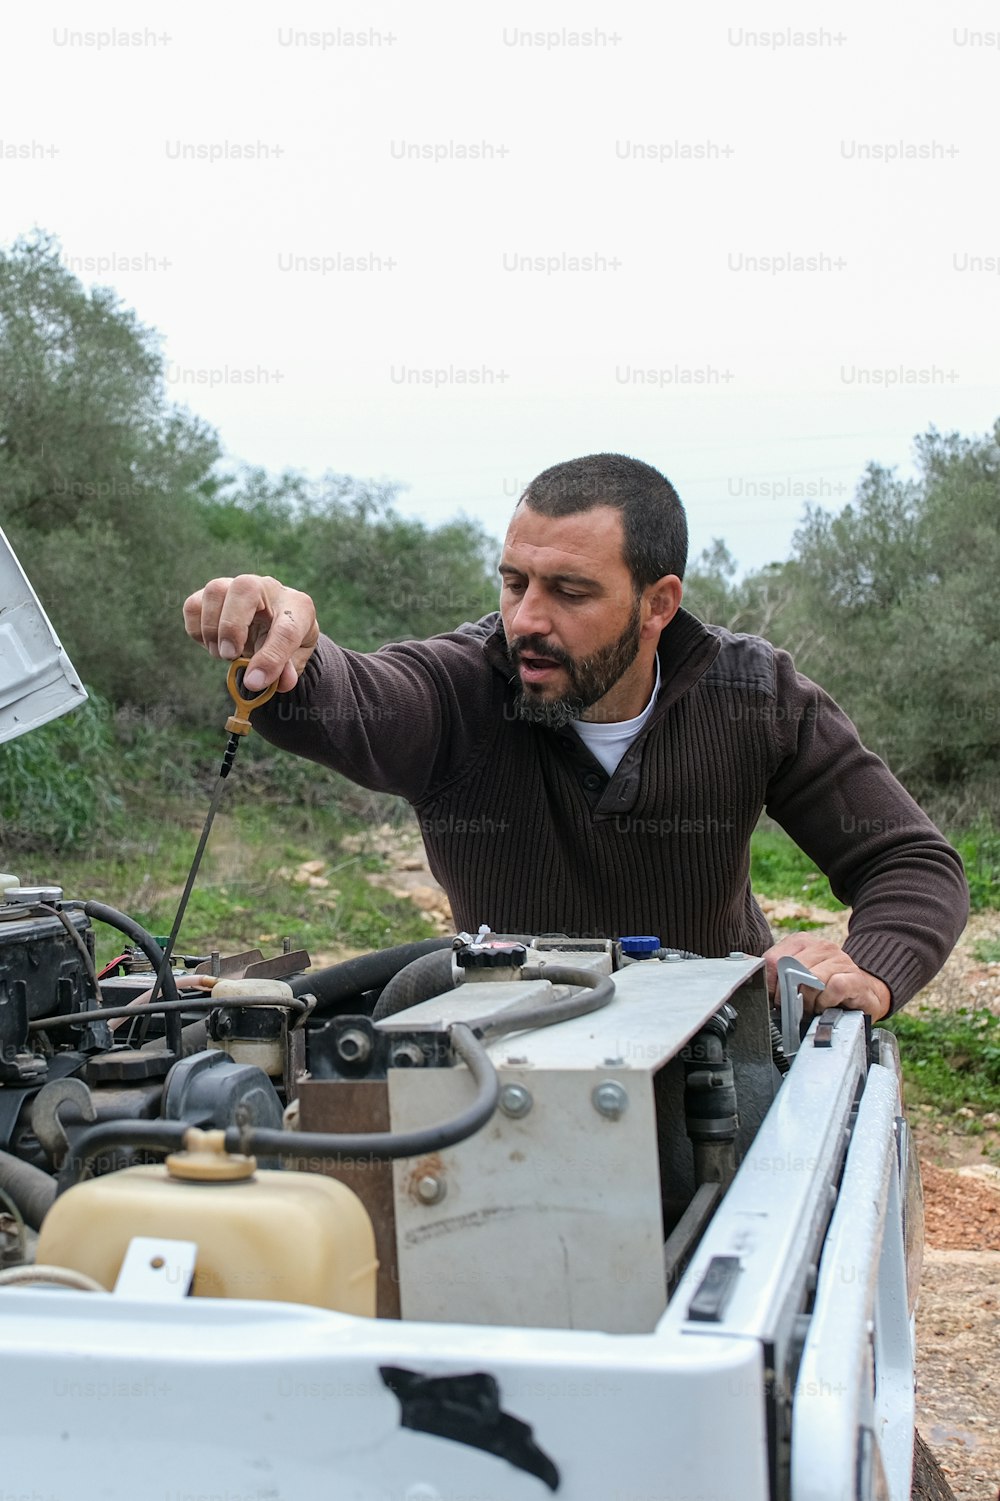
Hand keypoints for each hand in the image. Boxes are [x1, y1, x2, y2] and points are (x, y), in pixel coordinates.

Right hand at [183, 575, 319, 692]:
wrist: (275, 623)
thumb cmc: (288, 641)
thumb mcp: (296, 658)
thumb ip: (288, 671)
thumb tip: (280, 683)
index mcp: (297, 607)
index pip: (287, 629)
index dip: (271, 658)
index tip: (255, 682)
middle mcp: (267, 588)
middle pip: (245, 588)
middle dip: (232, 626)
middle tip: (230, 656)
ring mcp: (237, 586)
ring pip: (215, 591)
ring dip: (212, 629)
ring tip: (224, 654)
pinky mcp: (212, 595)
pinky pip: (193, 605)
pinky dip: (197, 630)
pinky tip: (213, 645)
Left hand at [762, 933, 891, 1021]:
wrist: (863, 994)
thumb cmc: (824, 989)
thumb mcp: (798, 977)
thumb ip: (778, 978)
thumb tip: (760, 991)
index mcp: (801, 942)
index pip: (773, 960)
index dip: (771, 985)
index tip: (775, 999)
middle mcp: (821, 946)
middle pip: (791, 972)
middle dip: (788, 997)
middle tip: (795, 1008)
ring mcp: (840, 959)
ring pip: (811, 980)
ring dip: (808, 1002)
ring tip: (812, 1008)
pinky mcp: (855, 977)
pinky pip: (832, 988)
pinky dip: (825, 1002)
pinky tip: (827, 1006)